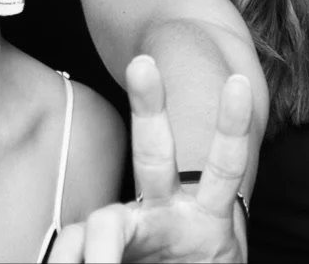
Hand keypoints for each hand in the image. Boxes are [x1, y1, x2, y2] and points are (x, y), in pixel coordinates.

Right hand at [48, 56, 250, 262]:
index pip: (223, 167)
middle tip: (143, 64)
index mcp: (206, 214)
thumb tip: (218, 233)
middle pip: (155, 152)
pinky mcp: (106, 253)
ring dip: (94, 246)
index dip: (230, 127)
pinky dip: (69, 260)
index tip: (238, 83)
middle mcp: (166, 211)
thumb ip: (217, 259)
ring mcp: (134, 229)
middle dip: (149, 104)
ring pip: (104, 221)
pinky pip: (75, 248)